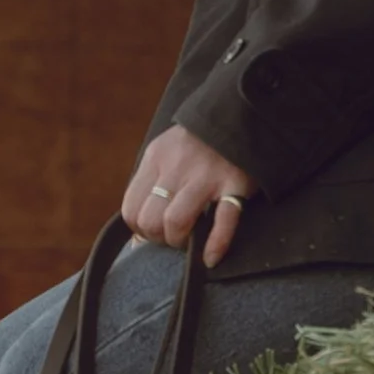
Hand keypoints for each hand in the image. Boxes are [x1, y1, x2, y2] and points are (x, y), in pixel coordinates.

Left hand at [122, 125, 253, 264]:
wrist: (243, 114)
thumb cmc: (200, 143)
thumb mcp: (167, 152)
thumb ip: (152, 184)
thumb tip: (138, 235)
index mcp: (156, 158)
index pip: (130, 208)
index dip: (140, 228)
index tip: (155, 230)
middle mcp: (176, 167)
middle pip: (150, 219)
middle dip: (159, 237)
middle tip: (174, 236)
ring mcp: (206, 176)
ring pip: (175, 222)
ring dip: (179, 241)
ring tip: (189, 241)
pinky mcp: (235, 185)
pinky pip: (223, 222)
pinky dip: (215, 245)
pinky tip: (210, 258)